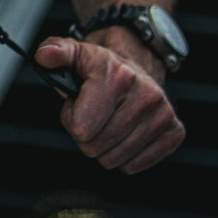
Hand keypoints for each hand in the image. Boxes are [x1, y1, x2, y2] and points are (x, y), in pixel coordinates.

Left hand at [33, 34, 184, 173]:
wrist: (136, 66)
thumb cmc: (100, 66)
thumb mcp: (74, 52)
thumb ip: (55, 51)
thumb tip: (44, 56)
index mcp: (118, 76)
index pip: (81, 128)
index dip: (70, 118)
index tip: (75, 103)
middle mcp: (146, 95)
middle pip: (95, 147)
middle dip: (85, 134)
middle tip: (91, 113)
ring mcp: (163, 115)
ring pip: (114, 160)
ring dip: (104, 145)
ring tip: (107, 120)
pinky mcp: (174, 132)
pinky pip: (134, 165)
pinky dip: (123, 155)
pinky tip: (124, 131)